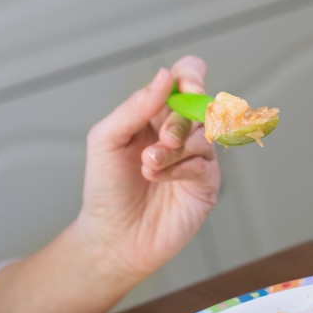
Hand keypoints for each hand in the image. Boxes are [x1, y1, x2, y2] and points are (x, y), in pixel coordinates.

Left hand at [77, 55, 219, 281]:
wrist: (111, 237)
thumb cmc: (106, 188)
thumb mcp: (107, 139)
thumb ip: (135, 106)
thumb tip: (165, 76)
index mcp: (158, 113)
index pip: (186, 78)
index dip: (192, 75)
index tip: (186, 87)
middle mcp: (182, 131)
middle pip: (201, 105)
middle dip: (180, 120)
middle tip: (162, 139)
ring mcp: (197, 157)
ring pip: (204, 134)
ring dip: (175, 148)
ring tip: (148, 165)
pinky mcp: (207, 184)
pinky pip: (205, 163)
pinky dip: (180, 168)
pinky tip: (158, 178)